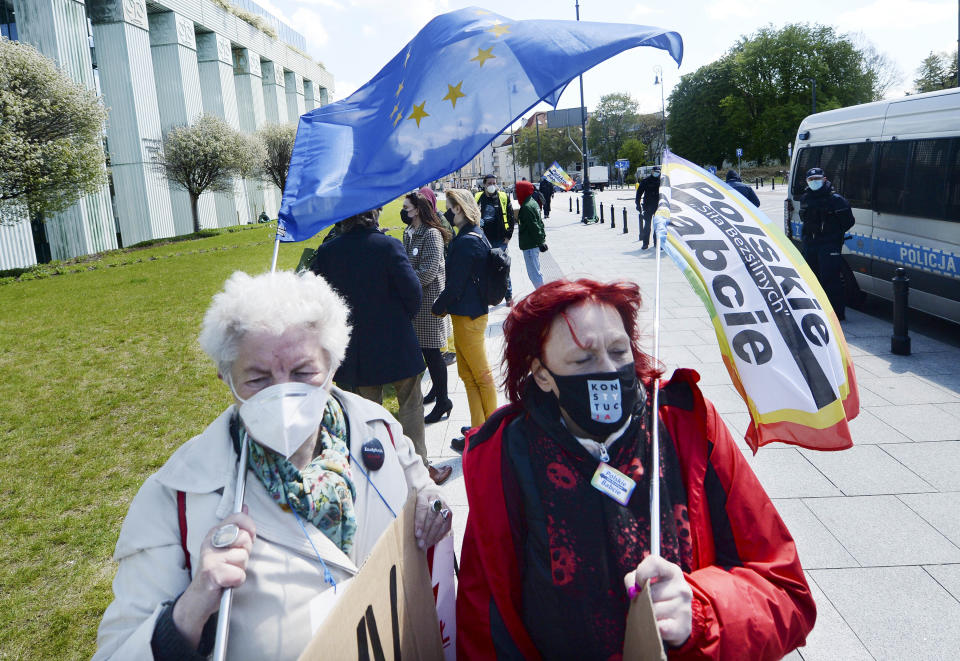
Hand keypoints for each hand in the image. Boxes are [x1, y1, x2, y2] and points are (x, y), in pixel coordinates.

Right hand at [173, 507, 255, 647]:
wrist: (199, 598)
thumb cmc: (218, 570)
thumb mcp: (227, 547)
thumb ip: (237, 529)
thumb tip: (244, 507)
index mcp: (215, 532)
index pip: (238, 517)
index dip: (250, 527)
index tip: (249, 537)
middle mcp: (210, 542)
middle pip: (245, 538)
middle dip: (245, 553)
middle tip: (233, 562)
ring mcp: (210, 557)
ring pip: (243, 558)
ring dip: (240, 569)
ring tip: (228, 572)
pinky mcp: (212, 573)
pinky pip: (239, 575)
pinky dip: (237, 581)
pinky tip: (226, 582)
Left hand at [414, 488, 451, 549]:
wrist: (428, 496)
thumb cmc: (416, 505)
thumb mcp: (410, 507)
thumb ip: (409, 516)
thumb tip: (405, 532)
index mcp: (423, 496)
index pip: (422, 508)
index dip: (420, 522)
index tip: (417, 534)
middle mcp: (436, 499)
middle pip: (432, 515)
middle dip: (426, 531)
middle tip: (420, 543)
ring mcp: (444, 505)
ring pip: (440, 521)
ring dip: (432, 535)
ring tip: (425, 545)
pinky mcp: (449, 513)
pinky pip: (446, 526)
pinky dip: (439, 536)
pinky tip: (432, 542)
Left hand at [624, 555, 692, 647]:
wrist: (675, 622)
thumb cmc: (656, 597)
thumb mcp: (646, 582)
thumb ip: (633, 580)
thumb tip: (633, 591)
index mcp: (672, 571)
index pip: (654, 562)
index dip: (641, 572)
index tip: (638, 585)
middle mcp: (682, 587)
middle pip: (650, 592)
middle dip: (641, 600)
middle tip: (646, 604)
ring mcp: (684, 607)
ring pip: (653, 611)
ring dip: (647, 615)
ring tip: (653, 614)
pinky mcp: (684, 626)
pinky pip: (659, 626)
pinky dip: (654, 627)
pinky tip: (659, 625)